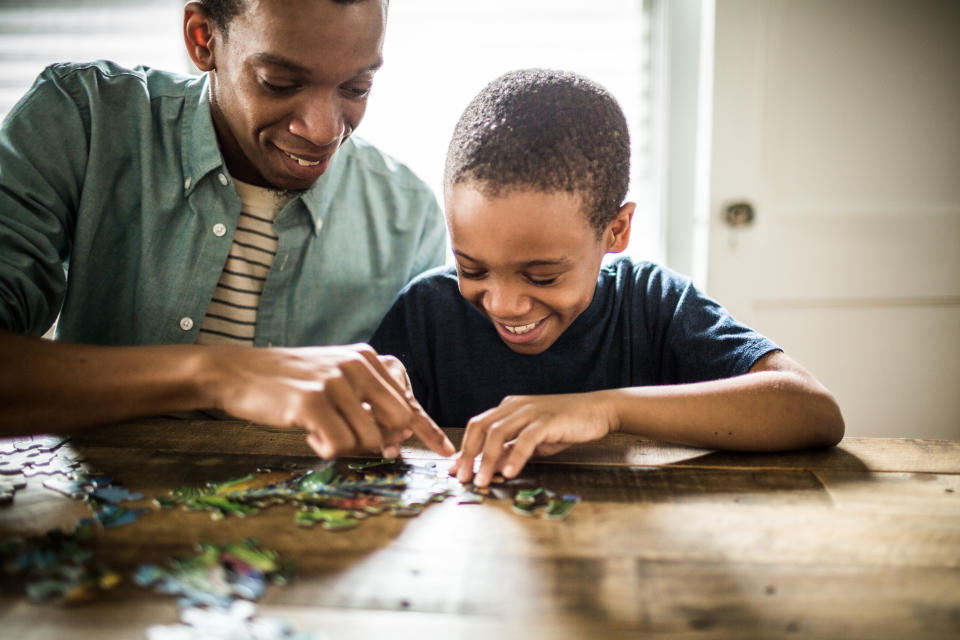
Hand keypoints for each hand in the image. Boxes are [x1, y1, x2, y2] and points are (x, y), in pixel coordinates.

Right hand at [207, 344, 454, 458]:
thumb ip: (367, 399)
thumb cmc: (288, 382)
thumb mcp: (335, 377)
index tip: (446, 452)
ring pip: (367, 440)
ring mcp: (334, 382)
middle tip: (353, 444)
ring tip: (319, 431)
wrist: (237, 373)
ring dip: (345, 447)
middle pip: (396, 424)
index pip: (406, 402)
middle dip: (381, 445)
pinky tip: (308, 434)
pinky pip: (338, 446)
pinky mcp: (312, 402)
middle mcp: (355, 366)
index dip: (427, 431)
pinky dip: (325, 449)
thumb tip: (395, 438)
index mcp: (366, 358)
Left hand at [451, 392, 616, 486]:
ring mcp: (531, 411)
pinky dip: (515, 457)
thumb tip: (493, 467)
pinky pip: (526, 439)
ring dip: (487, 459)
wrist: (597, 410)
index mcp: (508, 408)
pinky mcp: (548, 420)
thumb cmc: (565, 425)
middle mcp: (515, 406)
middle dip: (468, 454)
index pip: (478, 426)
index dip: (464, 448)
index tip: (455, 470)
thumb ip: (512, 449)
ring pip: (499, 433)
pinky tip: (509, 473)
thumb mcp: (533, 440)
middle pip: (481, 427)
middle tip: (462, 478)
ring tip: (482, 480)